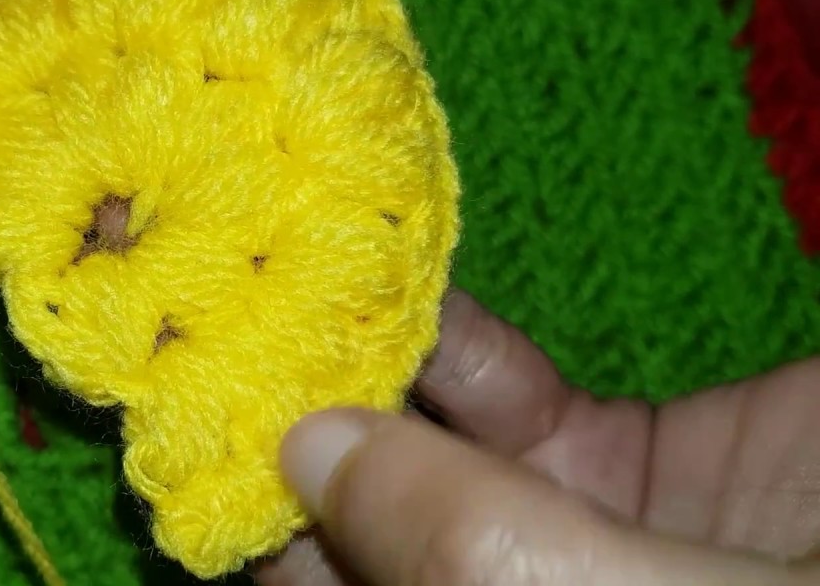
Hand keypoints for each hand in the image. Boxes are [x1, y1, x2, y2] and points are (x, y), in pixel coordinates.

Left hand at [258, 290, 819, 584]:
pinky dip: (455, 339)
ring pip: (425, 442)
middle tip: (229, 330)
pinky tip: (404, 279)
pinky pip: (506, 392)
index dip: (265, 516)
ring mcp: (558, 528)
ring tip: (299, 285)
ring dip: (365, 365)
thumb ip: (461, 542)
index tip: (204, 422)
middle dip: (301, 426)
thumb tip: (308, 456)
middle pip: (360, 515)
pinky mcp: (618, 454)